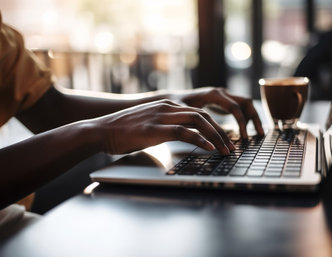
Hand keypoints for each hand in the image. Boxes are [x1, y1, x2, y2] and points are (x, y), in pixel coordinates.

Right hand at [89, 99, 234, 154]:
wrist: (100, 130)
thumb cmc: (122, 132)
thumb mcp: (149, 125)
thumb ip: (165, 127)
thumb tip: (179, 137)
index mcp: (167, 105)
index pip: (198, 113)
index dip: (215, 126)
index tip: (225, 140)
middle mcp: (167, 107)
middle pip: (203, 116)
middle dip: (221, 132)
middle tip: (231, 147)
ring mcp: (161, 116)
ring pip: (198, 121)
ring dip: (216, 136)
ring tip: (226, 150)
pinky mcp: (155, 128)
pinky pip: (185, 132)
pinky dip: (201, 140)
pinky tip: (210, 149)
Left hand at [172, 87, 264, 138]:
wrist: (169, 98)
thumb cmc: (175, 106)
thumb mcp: (184, 113)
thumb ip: (197, 122)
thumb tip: (207, 136)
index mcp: (213, 94)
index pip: (234, 107)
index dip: (241, 123)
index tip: (243, 137)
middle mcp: (220, 92)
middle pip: (245, 102)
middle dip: (254, 118)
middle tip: (259, 135)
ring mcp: (222, 95)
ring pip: (244, 104)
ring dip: (250, 118)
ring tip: (256, 134)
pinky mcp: (221, 101)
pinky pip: (238, 108)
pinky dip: (243, 118)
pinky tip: (242, 131)